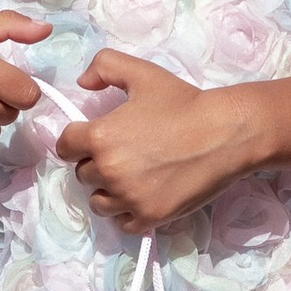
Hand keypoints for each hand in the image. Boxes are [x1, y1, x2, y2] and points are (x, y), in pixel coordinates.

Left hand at [58, 54, 254, 226]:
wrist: (225, 133)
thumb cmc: (183, 102)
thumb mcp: (142, 73)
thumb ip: (104, 66)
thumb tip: (82, 83)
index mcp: (100, 137)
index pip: (65, 146)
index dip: (77, 140)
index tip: (95, 138)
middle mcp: (109, 171)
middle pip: (82, 174)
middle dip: (96, 164)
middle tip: (123, 154)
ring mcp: (129, 198)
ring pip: (98, 202)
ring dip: (108, 192)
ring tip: (130, 178)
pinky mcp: (150, 217)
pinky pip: (122, 223)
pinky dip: (128, 212)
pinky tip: (142, 196)